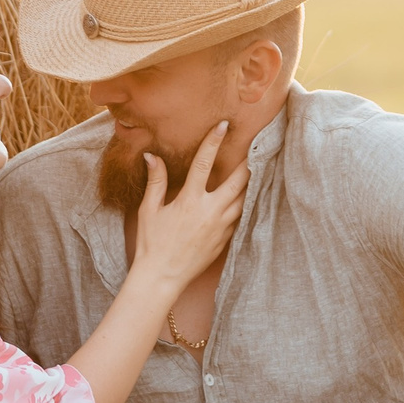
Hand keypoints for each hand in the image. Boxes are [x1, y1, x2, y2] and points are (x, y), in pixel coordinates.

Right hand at [131, 121, 247, 293]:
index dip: (214, 141)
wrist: (162, 277)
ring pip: (244, 198)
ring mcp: (221, 226)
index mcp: (189, 200)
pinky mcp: (226, 239)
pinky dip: (244, 203)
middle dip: (247, 161)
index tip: (224, 125)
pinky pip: (240, 216)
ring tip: (254, 168)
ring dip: (249, 182)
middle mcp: (210, 211)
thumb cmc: (152, 243)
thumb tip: (152, 156)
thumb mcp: (149, 210)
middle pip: (238, 180)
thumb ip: (156, 181)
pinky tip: (245, 197)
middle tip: (253, 146)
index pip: (204, 163)